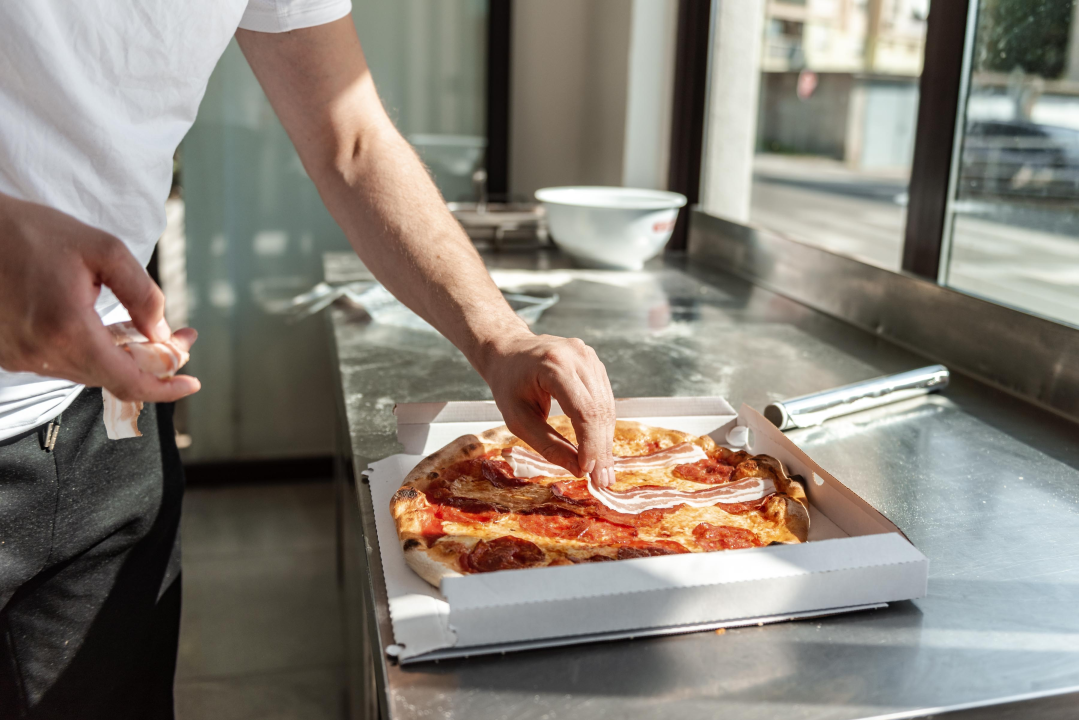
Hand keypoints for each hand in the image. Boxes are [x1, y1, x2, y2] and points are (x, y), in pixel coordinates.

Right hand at [0, 193, 200, 401]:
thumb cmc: (34, 232)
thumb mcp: (103, 250)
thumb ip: (142, 295)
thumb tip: (163, 334)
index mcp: (67, 331)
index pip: (127, 382)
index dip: (165, 389)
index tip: (192, 383)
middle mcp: (39, 353)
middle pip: (110, 379)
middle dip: (150, 364)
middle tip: (178, 339)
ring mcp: (19, 357)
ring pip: (87, 372)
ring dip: (119, 358)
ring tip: (142, 329)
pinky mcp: (8, 353)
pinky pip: (61, 362)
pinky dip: (89, 351)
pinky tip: (103, 327)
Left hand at [479, 332, 616, 486]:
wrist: (508, 349)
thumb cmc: (508, 384)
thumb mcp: (518, 419)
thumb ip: (548, 444)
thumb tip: (578, 469)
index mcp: (554, 365)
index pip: (583, 411)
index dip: (590, 444)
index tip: (589, 472)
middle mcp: (577, 356)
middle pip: (598, 410)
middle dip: (601, 448)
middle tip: (603, 480)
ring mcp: (588, 356)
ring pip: (606, 406)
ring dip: (606, 440)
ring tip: (604, 470)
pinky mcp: (594, 362)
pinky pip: (604, 399)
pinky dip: (603, 426)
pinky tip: (601, 448)